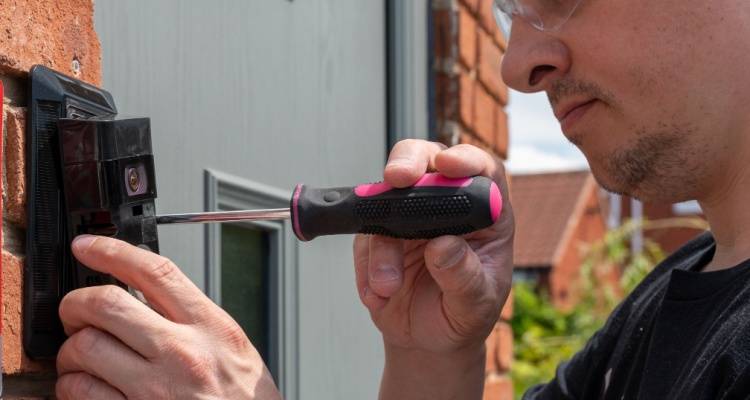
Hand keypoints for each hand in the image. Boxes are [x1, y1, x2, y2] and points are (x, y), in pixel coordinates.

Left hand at [55, 235, 280, 399]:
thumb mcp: (232, 346)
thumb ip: (192, 318)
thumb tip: (144, 292)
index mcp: (210, 328)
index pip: (155, 272)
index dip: (113, 251)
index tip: (89, 247)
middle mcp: (183, 354)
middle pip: (106, 303)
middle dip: (76, 303)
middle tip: (74, 310)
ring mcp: (156, 390)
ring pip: (84, 349)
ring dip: (71, 352)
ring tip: (82, 358)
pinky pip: (81, 393)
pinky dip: (73, 387)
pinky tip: (86, 387)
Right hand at [353, 140, 513, 398]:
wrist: (428, 340)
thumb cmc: (463, 316)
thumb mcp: (475, 306)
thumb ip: (464, 278)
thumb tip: (445, 246)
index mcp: (484, 215)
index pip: (482, 171)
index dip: (466, 159)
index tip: (448, 164)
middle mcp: (446, 204)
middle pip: (427, 160)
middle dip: (408, 162)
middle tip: (396, 178)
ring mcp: (408, 215)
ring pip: (385, 201)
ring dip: (382, 245)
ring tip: (388, 286)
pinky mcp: (377, 232)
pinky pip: (364, 236)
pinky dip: (366, 265)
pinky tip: (379, 294)